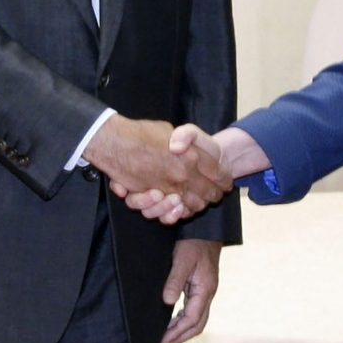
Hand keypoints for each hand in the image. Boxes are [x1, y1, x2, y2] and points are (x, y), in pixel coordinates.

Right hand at [86, 116, 231, 221]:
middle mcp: (183, 174)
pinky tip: (181, 209)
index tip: (227, 182)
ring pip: (193, 205)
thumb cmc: (142, 133)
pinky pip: (171, 212)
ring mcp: (168, 188)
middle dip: (216, 194)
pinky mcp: (153, 198)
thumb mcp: (170, 129)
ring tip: (202, 203)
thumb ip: (186, 140)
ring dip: (199, 205)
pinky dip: (178, 213)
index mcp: (191, 155)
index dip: (225, 178)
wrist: (114, 142)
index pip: (218, 172)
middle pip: (209, 192)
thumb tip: (192, 150)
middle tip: (218, 194)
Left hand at [161, 238, 221, 342]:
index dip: (177, 332)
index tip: (162, 339)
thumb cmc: (194, 243)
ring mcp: (207, 292)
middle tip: (163, 342)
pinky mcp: (202, 288)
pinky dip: (185, 319)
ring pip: (198, 319)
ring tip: (166, 335)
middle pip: (198, 324)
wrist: (206, 231)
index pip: (192, 319)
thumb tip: (168, 302)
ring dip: (183, 329)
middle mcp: (208, 294)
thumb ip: (175, 281)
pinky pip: (196, 310)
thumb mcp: (182, 260)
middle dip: (182, 336)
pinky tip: (174, 319)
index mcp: (205, 289)